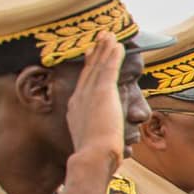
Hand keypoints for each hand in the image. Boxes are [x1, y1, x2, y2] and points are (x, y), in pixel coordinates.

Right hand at [65, 30, 127, 171]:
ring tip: (109, 35)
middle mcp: (80, 98)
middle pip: (89, 71)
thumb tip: (108, 145)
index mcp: (76, 110)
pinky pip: (108, 68)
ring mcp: (90, 94)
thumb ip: (97, 138)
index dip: (88, 68)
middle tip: (99, 38)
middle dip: (95, 53)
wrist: (93, 158)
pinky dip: (112, 55)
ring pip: (98, 66)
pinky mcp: (102, 92)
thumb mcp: (93, 144)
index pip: (84, 84)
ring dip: (104, 49)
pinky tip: (116, 44)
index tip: (91, 56)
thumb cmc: (95, 158)